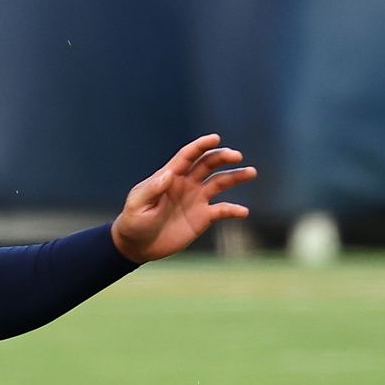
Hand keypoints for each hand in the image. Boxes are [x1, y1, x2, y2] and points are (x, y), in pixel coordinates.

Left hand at [111, 134, 256, 263]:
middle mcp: (187, 183)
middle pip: (208, 164)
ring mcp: (196, 199)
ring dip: (236, 177)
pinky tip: (243, 212)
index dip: (201, 145)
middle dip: (222, 157)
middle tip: (236, 156)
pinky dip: (233, 210)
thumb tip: (169, 174)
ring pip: (220, 182)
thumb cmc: (133, 222)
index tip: (215, 138)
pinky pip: (222, 210)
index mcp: (170, 176)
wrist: (137, 245)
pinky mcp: (202, 217)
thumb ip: (152, 189)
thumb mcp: (137, 205)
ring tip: (251, 172)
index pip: (188, 155)